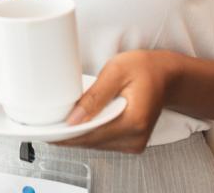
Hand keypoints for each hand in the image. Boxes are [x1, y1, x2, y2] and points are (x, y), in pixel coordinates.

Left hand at [54, 50, 176, 153]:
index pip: (93, 136)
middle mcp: (136, 137)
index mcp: (134, 121)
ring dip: (78, 134)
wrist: (167, 75)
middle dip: (69, 134)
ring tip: (59, 122)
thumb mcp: (116, 71)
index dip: (67, 135)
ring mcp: (135, 142)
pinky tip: (78, 123)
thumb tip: (74, 118)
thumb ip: (95, 96)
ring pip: (96, 144)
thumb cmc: (145, 68)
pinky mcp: (131, 141)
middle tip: (46, 124)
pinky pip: (103, 141)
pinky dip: (90, 133)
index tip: (48, 132)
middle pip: (92, 142)